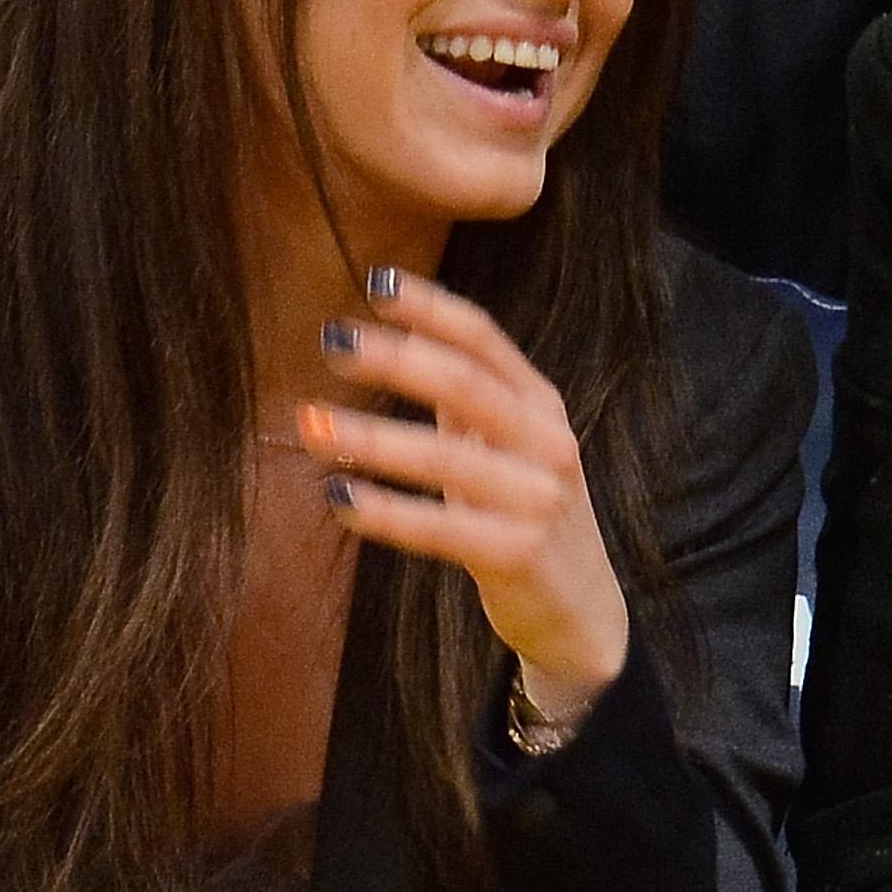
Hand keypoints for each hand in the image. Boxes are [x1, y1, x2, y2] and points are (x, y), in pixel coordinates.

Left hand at [301, 273, 629, 719]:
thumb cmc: (523, 512)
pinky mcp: (518, 553)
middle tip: (331, 340)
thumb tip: (388, 337)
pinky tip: (338, 498)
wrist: (581, 608)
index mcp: (541, 403)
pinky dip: (386, 512)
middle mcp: (548, 442)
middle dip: (395, 359)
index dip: (431, 308)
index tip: (374, 283)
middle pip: (467, 385)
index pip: (485, 339)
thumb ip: (465, 396)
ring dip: (372, 438)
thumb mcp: (507, 444)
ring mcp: (538, 499)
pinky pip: (440, 528)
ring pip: (446, 458)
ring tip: (310, 425)